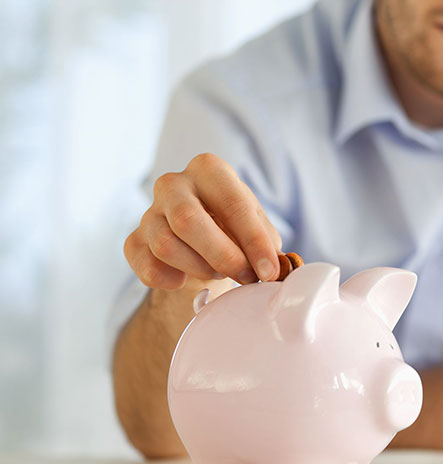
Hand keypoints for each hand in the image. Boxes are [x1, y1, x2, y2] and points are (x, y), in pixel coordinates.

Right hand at [124, 153, 281, 287]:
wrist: (201, 242)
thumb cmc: (235, 229)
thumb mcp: (258, 228)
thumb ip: (267, 244)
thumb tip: (275, 266)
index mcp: (209, 171)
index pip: (232, 203)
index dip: (254, 242)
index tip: (269, 272)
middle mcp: (173, 184)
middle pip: (187, 220)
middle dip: (222, 256)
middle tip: (246, 277)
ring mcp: (149, 213)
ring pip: (165, 245)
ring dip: (199, 268)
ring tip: (217, 272)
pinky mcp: (134, 242)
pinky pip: (148, 267)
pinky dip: (171, 281)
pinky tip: (186, 279)